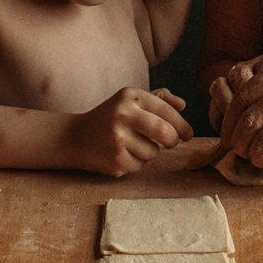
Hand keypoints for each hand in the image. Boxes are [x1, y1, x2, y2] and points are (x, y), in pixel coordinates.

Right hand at [66, 86, 191, 176]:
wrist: (74, 137)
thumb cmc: (109, 117)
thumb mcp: (129, 101)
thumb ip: (157, 99)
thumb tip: (183, 106)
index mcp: (129, 96)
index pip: (165, 110)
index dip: (181, 124)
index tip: (188, 134)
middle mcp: (122, 114)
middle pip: (164, 131)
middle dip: (173, 140)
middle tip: (171, 143)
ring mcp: (117, 139)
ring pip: (153, 152)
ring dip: (149, 153)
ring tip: (131, 145)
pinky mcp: (114, 160)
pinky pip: (139, 166)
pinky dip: (135, 163)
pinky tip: (120, 155)